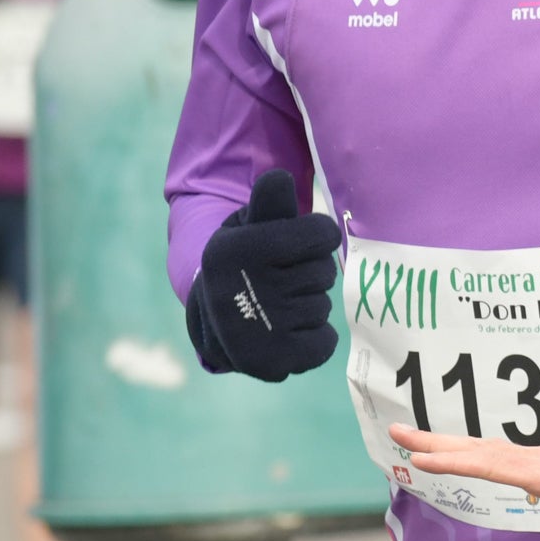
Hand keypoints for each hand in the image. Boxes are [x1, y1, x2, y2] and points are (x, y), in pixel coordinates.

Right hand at [184, 169, 343, 380]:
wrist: (214, 319)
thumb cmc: (243, 263)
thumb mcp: (248, 227)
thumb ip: (270, 205)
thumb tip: (278, 177)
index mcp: (237, 250)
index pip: (324, 233)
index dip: (316, 237)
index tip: (293, 244)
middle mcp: (244, 290)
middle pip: (324, 272)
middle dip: (310, 273)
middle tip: (280, 279)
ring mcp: (259, 330)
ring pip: (322, 307)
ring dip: (308, 305)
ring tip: (277, 306)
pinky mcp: (274, 364)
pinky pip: (325, 343)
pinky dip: (314, 338)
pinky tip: (286, 331)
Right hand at [387, 430, 539, 540]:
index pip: (496, 464)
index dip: (458, 461)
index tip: (422, 456)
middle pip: (482, 448)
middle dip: (438, 441)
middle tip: (396, 431)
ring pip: (489, 448)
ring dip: (451, 443)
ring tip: (414, 441)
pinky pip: (502, 454)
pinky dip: (474, 451)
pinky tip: (463, 454)